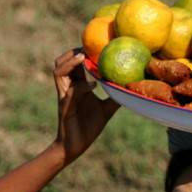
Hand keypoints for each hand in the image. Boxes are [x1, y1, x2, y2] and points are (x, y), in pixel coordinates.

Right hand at [52, 48, 118, 165]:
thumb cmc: (89, 127)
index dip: (82, 52)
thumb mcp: (107, 109)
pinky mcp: (65, 106)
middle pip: (62, 62)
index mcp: (77, 86)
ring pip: (59, 71)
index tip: (95, 45)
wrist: (75, 146)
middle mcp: (68, 88)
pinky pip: (71, 91)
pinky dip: (82, 86)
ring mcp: (64, 96)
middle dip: (73, 52)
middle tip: (87, 48)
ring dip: (70, 63)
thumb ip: (115, 97)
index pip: (76, 64)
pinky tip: (94, 85)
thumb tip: (132, 88)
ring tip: (84, 57)